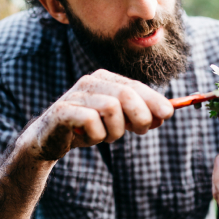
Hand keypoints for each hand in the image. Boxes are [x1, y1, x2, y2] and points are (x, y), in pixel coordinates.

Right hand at [17, 69, 173, 161]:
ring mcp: (75, 95)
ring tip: (107, 136)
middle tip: (142, 131)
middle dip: (141, 115)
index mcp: (104, 79)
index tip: (168, 114)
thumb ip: (139, 115)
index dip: (154, 100)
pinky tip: (89, 138)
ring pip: (111, 109)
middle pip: (126, 94)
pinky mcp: (62, 112)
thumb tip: (167, 113)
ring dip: (116, 130)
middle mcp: (90, 82)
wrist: (49, 140)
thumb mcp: (118, 121)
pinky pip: (92, 122)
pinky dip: (97, 136)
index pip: (135, 86)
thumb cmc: (87, 128)